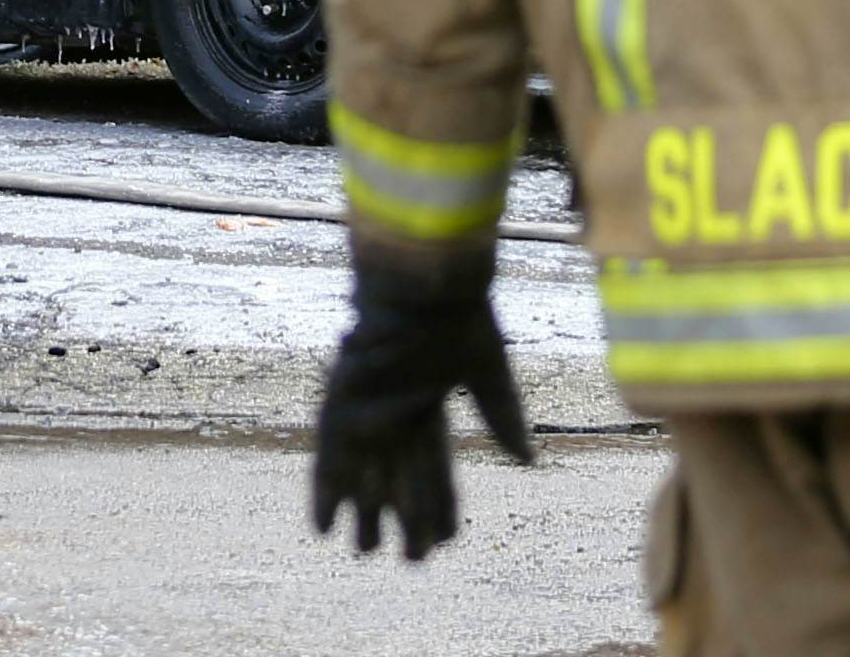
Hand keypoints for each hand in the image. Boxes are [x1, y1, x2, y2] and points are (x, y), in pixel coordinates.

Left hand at [308, 254, 533, 564]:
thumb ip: (503, 416)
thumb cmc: (455, 320)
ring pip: (361, 475)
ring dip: (360, 513)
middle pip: (393, 478)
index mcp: (426, 404)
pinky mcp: (338, 405)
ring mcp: (363, 409)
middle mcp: (391, 410)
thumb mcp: (487, 373)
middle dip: (397, 518)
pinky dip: (324, 492)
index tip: (445, 542)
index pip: (434, 470)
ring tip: (361, 554)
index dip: (437, 507)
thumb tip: (527, 461)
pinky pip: (327, 458)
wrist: (419, 287)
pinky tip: (321, 527)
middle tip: (403, 561)